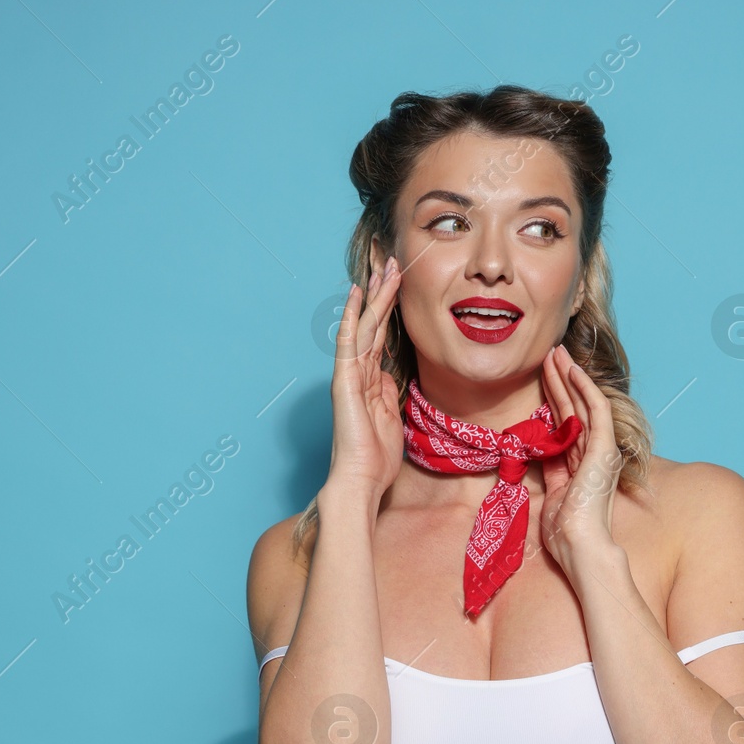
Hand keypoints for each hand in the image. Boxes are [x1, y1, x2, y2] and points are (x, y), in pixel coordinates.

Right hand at [325, 257, 403, 501]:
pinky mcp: (344, 381)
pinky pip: (348, 342)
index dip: (391, 311)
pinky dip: (351, 317)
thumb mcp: (392, 417)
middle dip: (383, 293)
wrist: (360, 480)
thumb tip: (392, 376)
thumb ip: (390, 393)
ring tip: (385, 269)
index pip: (382, 337)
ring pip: (364, 326)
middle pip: (373, 324)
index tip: (399, 285)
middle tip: (393, 263)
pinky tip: (356, 294)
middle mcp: (357, 372)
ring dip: (375, 296)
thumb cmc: (376, 457)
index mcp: (371, 381)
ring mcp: (349, 375)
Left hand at [539, 343, 624, 580]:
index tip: (544, 376)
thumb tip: (536, 456)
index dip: (555, 398)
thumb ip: (551, 473)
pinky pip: (595, 411)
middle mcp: (594, 454)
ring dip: (569, 377)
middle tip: (549, 353)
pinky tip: (573, 371)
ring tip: (556, 353)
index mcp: (582, 465)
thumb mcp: (553, 495)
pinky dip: (585, 389)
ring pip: (582, 403)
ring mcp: (601, 450)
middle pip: (573, 409)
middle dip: (560, 380)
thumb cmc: (566, 532)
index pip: (566, 423)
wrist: (580, 547)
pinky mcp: (604, 449)